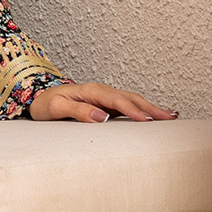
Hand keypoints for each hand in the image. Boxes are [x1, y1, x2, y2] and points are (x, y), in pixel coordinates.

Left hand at [29, 82, 178, 122]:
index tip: (146, 120)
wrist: (39, 98)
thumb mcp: (56, 109)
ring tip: (171, 116)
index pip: (115, 100)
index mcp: (90, 91)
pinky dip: (143, 109)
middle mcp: (100, 91)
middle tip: (170, 118)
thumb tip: (102, 116)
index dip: (132, 110)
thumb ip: (77, 111)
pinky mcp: (106, 103)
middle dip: (150, 107)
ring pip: (132, 100)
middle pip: (130, 98)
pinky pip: (128, 105)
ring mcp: (105, 96)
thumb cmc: (46, 104)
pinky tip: (155, 116)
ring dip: (151, 107)